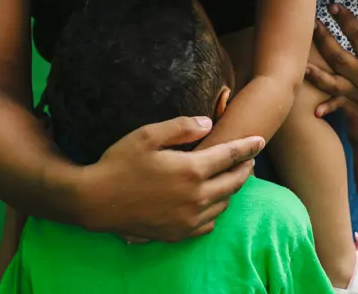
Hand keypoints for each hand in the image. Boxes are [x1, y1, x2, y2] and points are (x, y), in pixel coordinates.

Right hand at [78, 116, 264, 242]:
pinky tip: (209, 202)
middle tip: (248, 159)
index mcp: (191, 170)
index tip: (260, 141)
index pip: (231, 156)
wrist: (96, 201)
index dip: (248, 147)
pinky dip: (215, 211)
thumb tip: (208, 124)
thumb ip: (182, 128)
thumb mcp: (148, 135)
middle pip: (234, 183)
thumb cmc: (120, 163)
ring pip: (223, 204)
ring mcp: (188, 219)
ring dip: (230, 190)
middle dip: (244, 169)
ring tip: (229, 178)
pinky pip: (208, 224)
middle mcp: (196, 198)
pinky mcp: (178, 233)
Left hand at [306, 5, 357, 98]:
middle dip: (324, 39)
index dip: (345, 21)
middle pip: (340, 59)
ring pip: (334, 83)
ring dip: (317, 75)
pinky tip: (315, 112)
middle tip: (313, 22)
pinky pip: (339, 101)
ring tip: (301, 64)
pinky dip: (328, 107)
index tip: (333, 7)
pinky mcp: (354, 93)